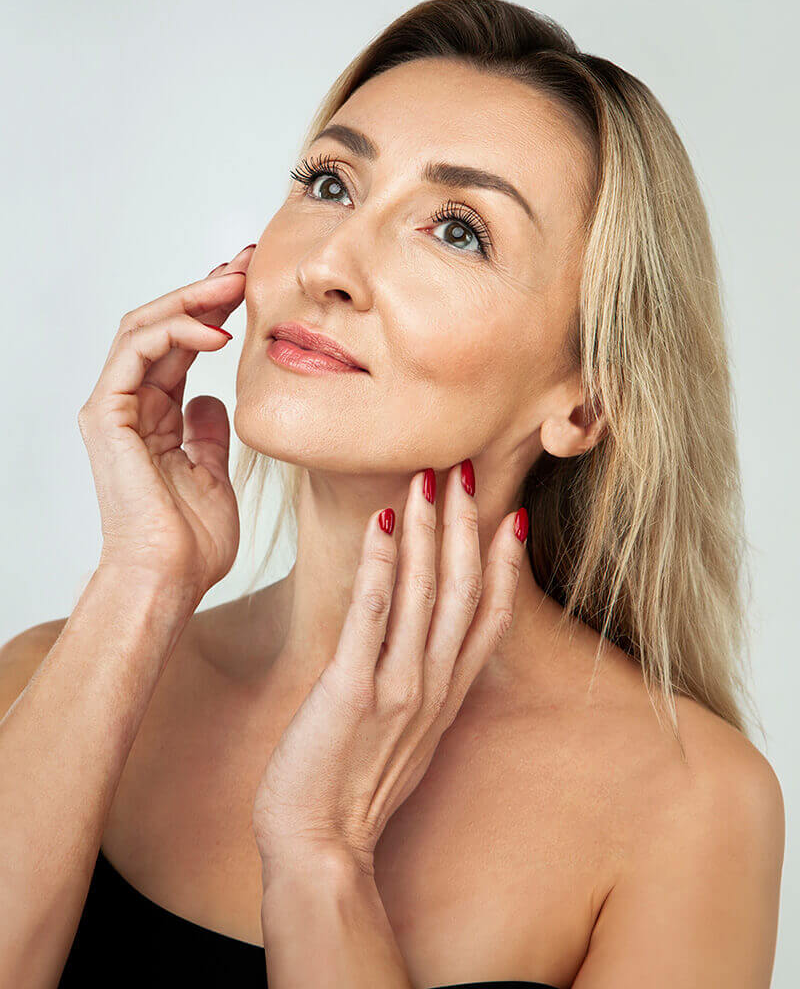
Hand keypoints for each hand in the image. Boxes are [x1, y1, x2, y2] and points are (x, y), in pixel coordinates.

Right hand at [78, 245, 254, 605]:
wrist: (168, 580)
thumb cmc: (191, 543)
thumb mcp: (213, 474)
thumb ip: (208, 433)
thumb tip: (213, 400)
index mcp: (155, 418)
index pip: (182, 346)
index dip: (216, 311)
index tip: (256, 286)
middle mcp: (130, 406)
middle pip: (164, 326)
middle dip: (206, 289)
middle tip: (249, 262)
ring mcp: (113, 408)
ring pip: (146, 326)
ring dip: (194, 298)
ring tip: (237, 282)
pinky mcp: (106, 414)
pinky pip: (136, 351)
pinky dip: (176, 332)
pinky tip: (218, 333)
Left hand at [252, 461, 528, 878]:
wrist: (320, 848)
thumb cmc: (353, 786)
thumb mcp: (406, 734)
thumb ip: (420, 685)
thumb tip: (416, 642)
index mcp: (448, 695)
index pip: (492, 617)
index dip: (505, 563)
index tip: (510, 516)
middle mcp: (433, 687)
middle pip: (464, 591)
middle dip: (466, 527)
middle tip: (466, 470)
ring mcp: (397, 689)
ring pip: (426, 594)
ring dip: (429, 532)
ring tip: (428, 479)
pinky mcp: (352, 692)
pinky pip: (371, 615)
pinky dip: (379, 564)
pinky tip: (381, 523)